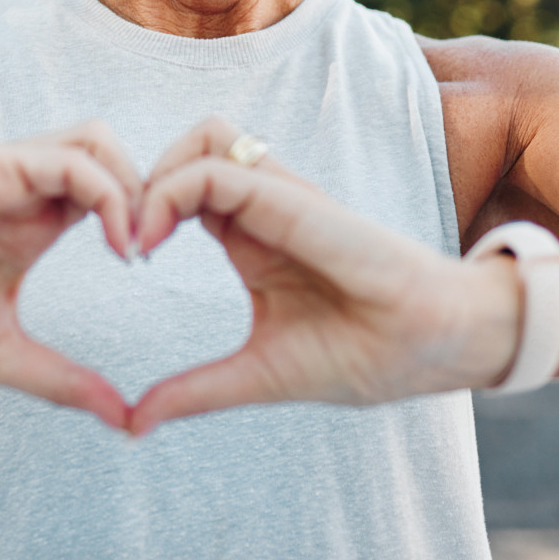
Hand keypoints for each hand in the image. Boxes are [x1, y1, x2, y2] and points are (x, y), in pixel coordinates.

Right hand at [0, 121, 141, 429]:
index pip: (108, 197)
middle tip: (156, 250)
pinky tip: (115, 240)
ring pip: (98, 142)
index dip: (144, 221)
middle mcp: (23, 192)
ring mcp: (7, 174)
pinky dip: (107, 191)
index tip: (153, 273)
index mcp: (29, 227)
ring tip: (137, 244)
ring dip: (134, 185)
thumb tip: (125, 420)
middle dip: (153, 194)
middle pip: (114, 158)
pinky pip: (69, 158)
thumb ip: (63, 379)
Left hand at [126, 117, 521, 436]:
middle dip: (140, 180)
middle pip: (188, 148)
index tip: (123, 258)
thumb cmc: (364, 355)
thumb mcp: (257, 375)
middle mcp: (264, 207)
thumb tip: (132, 423)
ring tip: (138, 235)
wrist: (437, 347)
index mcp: (251, 238)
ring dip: (158, 173)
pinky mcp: (295, 201)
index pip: (184, 188)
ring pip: (204, 136)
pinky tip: (153, 238)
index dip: (143, 210)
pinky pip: (221, 168)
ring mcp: (282, 197)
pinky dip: (175, 189)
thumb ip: (195, 391)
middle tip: (120, 239)